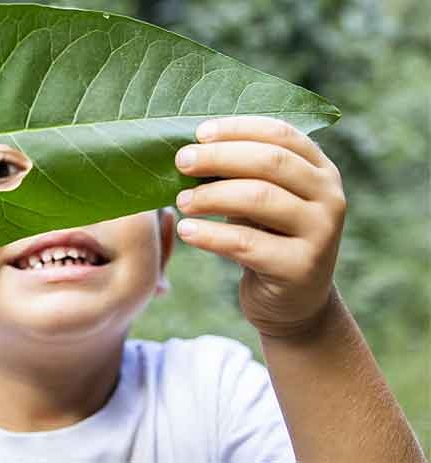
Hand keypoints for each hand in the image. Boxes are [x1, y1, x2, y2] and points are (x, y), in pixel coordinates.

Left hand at [174, 116, 346, 337]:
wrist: (293, 303)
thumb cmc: (267, 238)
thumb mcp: (261, 200)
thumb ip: (240, 173)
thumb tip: (189, 150)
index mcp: (320, 170)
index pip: (281, 134)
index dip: (238, 129)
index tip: (199, 133)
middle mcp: (329, 197)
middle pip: (270, 162)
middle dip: (219, 157)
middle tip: (182, 162)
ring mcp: (321, 233)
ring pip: (259, 199)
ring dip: (211, 195)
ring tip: (181, 201)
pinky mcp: (300, 268)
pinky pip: (246, 244)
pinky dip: (210, 234)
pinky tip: (186, 231)